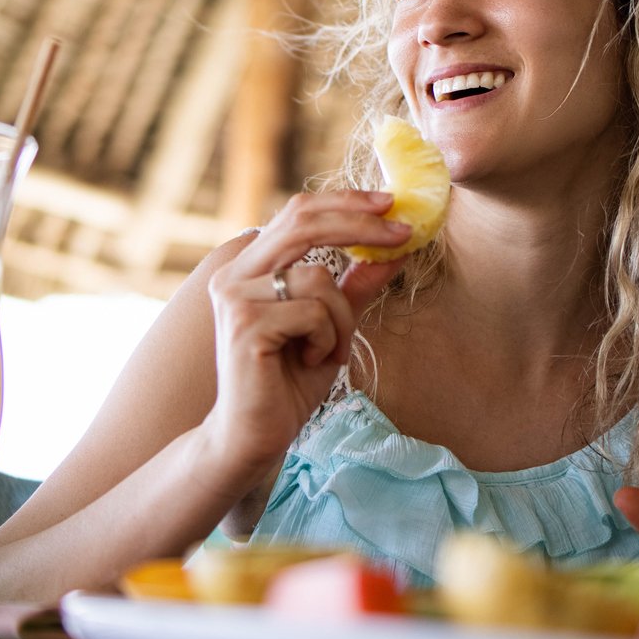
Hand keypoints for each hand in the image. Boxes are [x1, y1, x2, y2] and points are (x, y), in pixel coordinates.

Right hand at [204, 191, 410, 467]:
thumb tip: (394, 250)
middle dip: (358, 223)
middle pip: (302, 222)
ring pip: (318, 278)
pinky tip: (312, 361)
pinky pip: (313, 312)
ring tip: (331, 349)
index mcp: (251, 267)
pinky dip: (328, 338)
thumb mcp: (332, 327)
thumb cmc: (288, 384)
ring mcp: (235, 297)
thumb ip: (354, 287)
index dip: (343, 202)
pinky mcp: (246, 324)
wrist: (254, 436)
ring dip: (342, 318)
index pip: (297, 213)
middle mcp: (235, 275)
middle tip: (402, 232)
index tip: (390, 202)